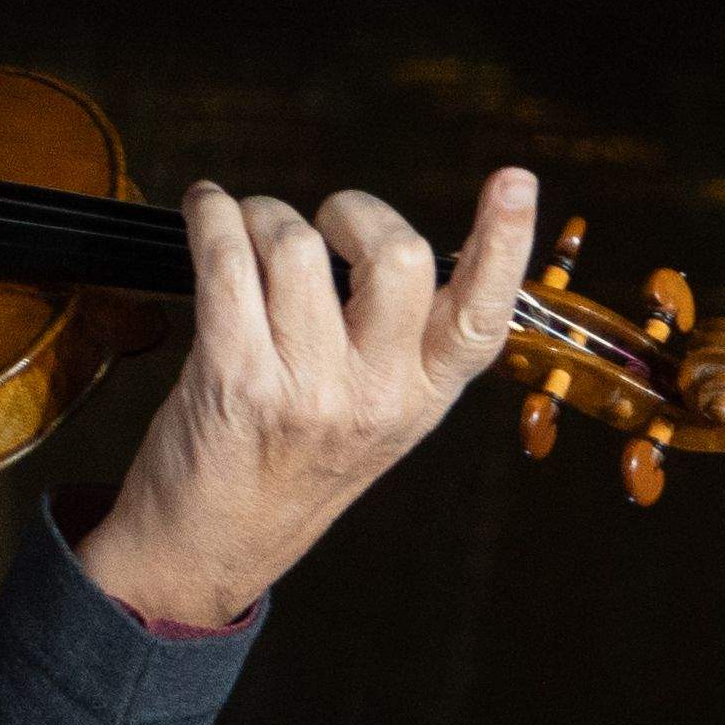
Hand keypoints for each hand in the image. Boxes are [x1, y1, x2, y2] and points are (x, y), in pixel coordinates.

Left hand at [76, 170, 542, 630]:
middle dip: (352, 211)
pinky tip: (207, 212)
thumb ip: (394, 342)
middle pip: (396, 256)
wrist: (210, 543)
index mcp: (424, 398)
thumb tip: (377, 240)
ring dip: (263, 217)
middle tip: (325, 224)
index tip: (517, 181)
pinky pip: (227, 262)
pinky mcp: (234, 379)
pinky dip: (212, 217)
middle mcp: (377, 396)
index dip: (505, 243)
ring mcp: (307, 390)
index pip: (481, 316)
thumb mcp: (376, 417)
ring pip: (297, 246)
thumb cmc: (289, 465)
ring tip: (248, 236)